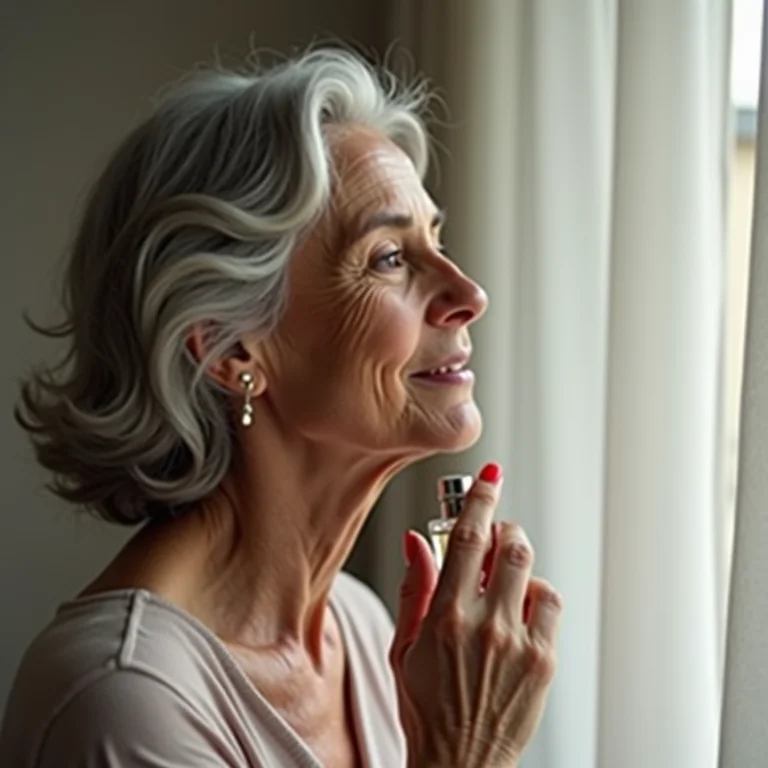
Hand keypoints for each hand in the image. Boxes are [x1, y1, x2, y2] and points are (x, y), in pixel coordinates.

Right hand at [389, 463, 562, 767]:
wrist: (461, 764)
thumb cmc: (426, 709)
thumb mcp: (404, 646)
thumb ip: (415, 587)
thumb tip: (417, 540)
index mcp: (446, 618)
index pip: (468, 540)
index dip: (480, 499)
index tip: (489, 476)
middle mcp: (487, 626)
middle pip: (511, 547)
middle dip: (503, 529)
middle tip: (491, 536)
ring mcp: (520, 643)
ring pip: (533, 572)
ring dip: (518, 562)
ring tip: (502, 579)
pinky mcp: (544, 661)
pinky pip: (550, 604)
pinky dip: (535, 593)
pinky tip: (518, 608)